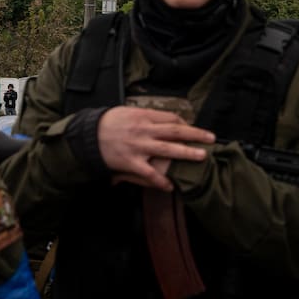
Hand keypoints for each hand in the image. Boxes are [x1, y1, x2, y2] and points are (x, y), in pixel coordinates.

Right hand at [97, 106, 215, 191]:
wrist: (86, 136)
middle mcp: (144, 130)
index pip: (171, 118)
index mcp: (143, 116)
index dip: (186, 123)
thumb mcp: (126, 112)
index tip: (193, 129)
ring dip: (187, 153)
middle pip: (175, 131)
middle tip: (211, 139)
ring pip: (168, 149)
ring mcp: (138, 147)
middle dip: (196, 135)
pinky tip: (170, 186)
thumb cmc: (106, 123)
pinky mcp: (131, 162)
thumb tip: (162, 119)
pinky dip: (161, 180)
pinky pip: (149, 173)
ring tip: (202, 157)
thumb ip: (145, 116)